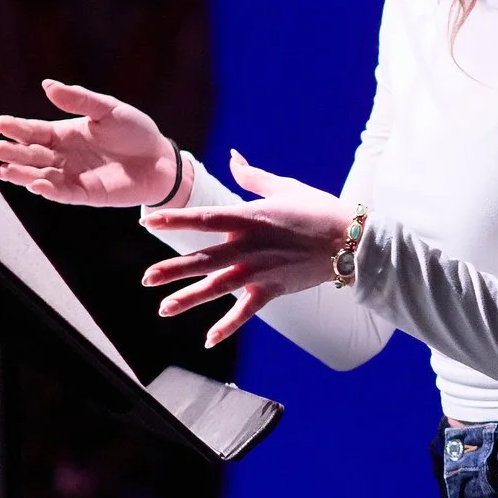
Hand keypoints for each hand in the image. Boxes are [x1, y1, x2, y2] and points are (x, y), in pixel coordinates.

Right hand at [0, 80, 180, 207]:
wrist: (161, 159)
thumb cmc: (134, 131)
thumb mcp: (107, 109)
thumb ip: (79, 100)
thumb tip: (47, 85)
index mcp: (63, 134)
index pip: (33, 131)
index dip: (14, 128)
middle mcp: (62, 156)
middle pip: (30, 154)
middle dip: (9, 151)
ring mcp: (72, 176)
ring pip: (39, 175)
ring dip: (20, 173)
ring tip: (2, 169)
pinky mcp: (86, 193)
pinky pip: (63, 193)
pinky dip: (49, 190)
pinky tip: (35, 184)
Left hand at [139, 152, 355, 348]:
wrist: (351, 241)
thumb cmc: (319, 209)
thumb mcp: (285, 187)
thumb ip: (253, 177)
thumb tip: (233, 157)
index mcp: (250, 218)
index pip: (204, 219)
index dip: (175, 220)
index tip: (147, 221)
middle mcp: (250, 246)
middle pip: (205, 259)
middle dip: (173, 269)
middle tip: (146, 278)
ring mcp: (261, 271)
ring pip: (219, 286)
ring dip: (190, 298)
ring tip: (164, 309)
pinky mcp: (274, 289)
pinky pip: (246, 311)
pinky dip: (228, 326)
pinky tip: (208, 340)